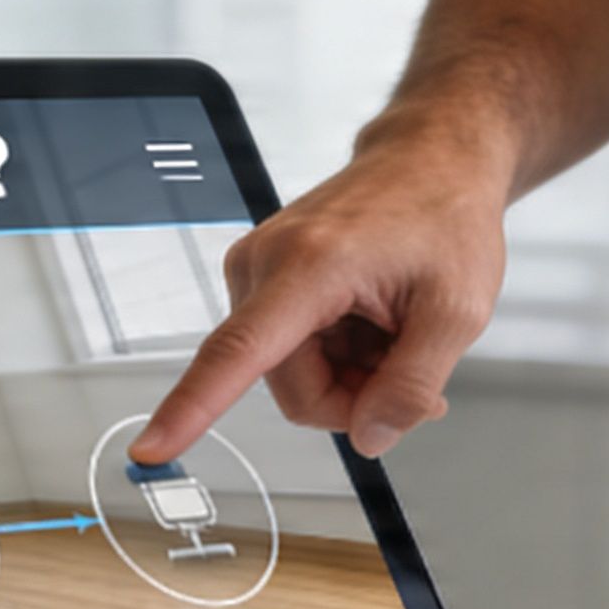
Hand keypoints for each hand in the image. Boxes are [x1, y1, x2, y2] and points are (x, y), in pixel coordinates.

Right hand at [131, 108, 516, 464]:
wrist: (432, 160)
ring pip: (291, 376)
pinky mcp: (260, 277)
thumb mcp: (458, 312)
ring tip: (393, 328)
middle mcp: (265, 262)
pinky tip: (372, 322)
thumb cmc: (446, 216)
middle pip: (291, 389)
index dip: (191, 409)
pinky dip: (338, 353)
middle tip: (408, 363)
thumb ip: (412, 386)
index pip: (236, 353)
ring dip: (349, 373)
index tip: (150, 449)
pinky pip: (289, 351)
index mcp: (308, 265)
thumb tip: (368, 440)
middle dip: (352, 396)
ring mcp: (256, 268)